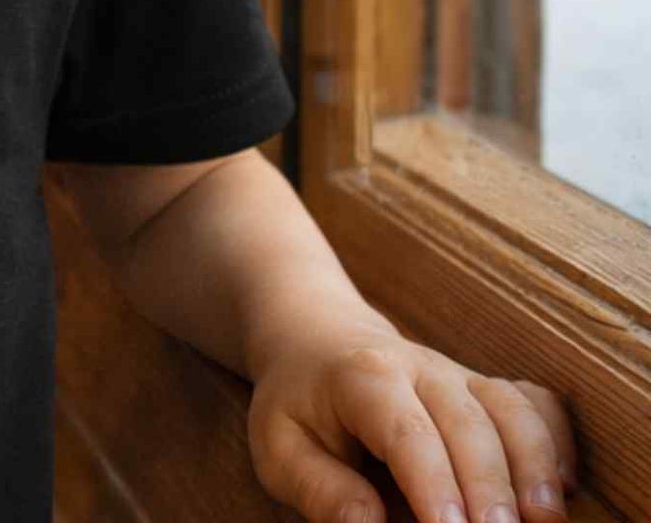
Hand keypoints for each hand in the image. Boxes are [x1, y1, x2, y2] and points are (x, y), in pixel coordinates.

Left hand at [246, 321, 578, 521]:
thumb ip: (317, 486)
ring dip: (535, 465)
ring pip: (510, 408)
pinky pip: (535, 401)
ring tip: (546, 522)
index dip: (432, 482)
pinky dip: (556, 439)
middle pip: (467, 422)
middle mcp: (418, 368)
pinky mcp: (485, 390)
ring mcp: (458, 376)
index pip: (405, 429)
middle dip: (490, 487)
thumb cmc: (298, 405)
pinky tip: (564, 487)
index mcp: (361, 378)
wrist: (315, 336)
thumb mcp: (278, 446)